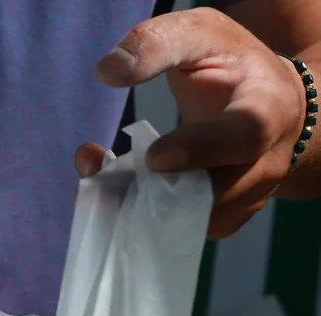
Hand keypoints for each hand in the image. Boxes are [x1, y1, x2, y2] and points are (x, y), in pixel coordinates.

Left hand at [75, 7, 305, 238]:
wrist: (269, 105)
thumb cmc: (231, 65)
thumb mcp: (201, 35)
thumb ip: (158, 43)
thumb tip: (108, 71)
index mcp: (267, 111)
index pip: (242, 136)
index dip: (199, 151)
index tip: (153, 159)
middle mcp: (263, 165)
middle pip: (209, 196)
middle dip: (148, 193)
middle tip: (98, 176)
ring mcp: (244, 200)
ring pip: (185, 222)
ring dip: (132, 206)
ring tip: (97, 176)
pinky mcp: (220, 221)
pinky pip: (175, 231)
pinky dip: (135, 216)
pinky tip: (113, 188)